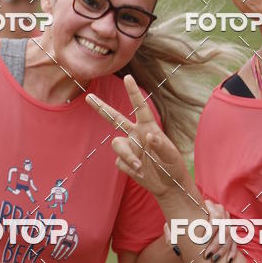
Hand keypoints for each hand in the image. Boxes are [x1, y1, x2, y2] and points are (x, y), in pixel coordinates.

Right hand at [86, 74, 187, 196]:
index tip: (128, 77)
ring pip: (116, 144)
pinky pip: (120, 162)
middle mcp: (136, 134)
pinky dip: (130, 168)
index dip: (133, 93)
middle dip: (101, 108)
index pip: (140, 107)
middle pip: (115, 118)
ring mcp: (129, 148)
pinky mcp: (124, 162)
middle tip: (89, 97)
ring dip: (126, 155)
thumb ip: (161, 144)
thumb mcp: (171, 154)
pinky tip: (141, 172)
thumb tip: (149, 136)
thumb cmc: (172, 165)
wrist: (167, 185)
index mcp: (148, 127)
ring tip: (138, 165)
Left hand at [163, 201, 237, 262]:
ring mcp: (227, 222)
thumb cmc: (181, 228)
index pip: (216, 216)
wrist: (190, 231)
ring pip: (230, 235)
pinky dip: (233, 252)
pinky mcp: (231, 233)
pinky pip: (235, 242)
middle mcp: (221, 211)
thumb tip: (169, 234)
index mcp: (209, 205)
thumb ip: (170, 230)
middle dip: (216, 242)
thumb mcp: (174, 227)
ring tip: (214, 259)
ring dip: (223, 249)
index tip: (202, 241)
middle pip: (224, 226)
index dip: (211, 229)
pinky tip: (228, 261)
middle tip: (207, 255)